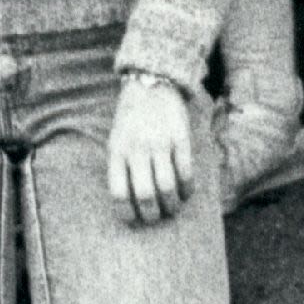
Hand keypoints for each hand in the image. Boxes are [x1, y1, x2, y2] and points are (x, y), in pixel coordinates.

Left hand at [108, 73, 194, 224]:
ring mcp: (160, 143)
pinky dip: (187, 189)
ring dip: (172, 205)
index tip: (134, 221)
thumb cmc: (131, 118)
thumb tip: (127, 203)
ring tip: (173, 209)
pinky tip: (186, 193)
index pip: (119, 192)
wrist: (151, 82)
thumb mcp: (116, 138)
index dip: (127, 213)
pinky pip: (186, 172)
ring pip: (168, 187)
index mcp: (117, 151)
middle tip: (157, 218)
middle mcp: (137, 149)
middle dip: (152, 214)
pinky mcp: (180, 138)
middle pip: (146, 195)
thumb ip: (120, 166)